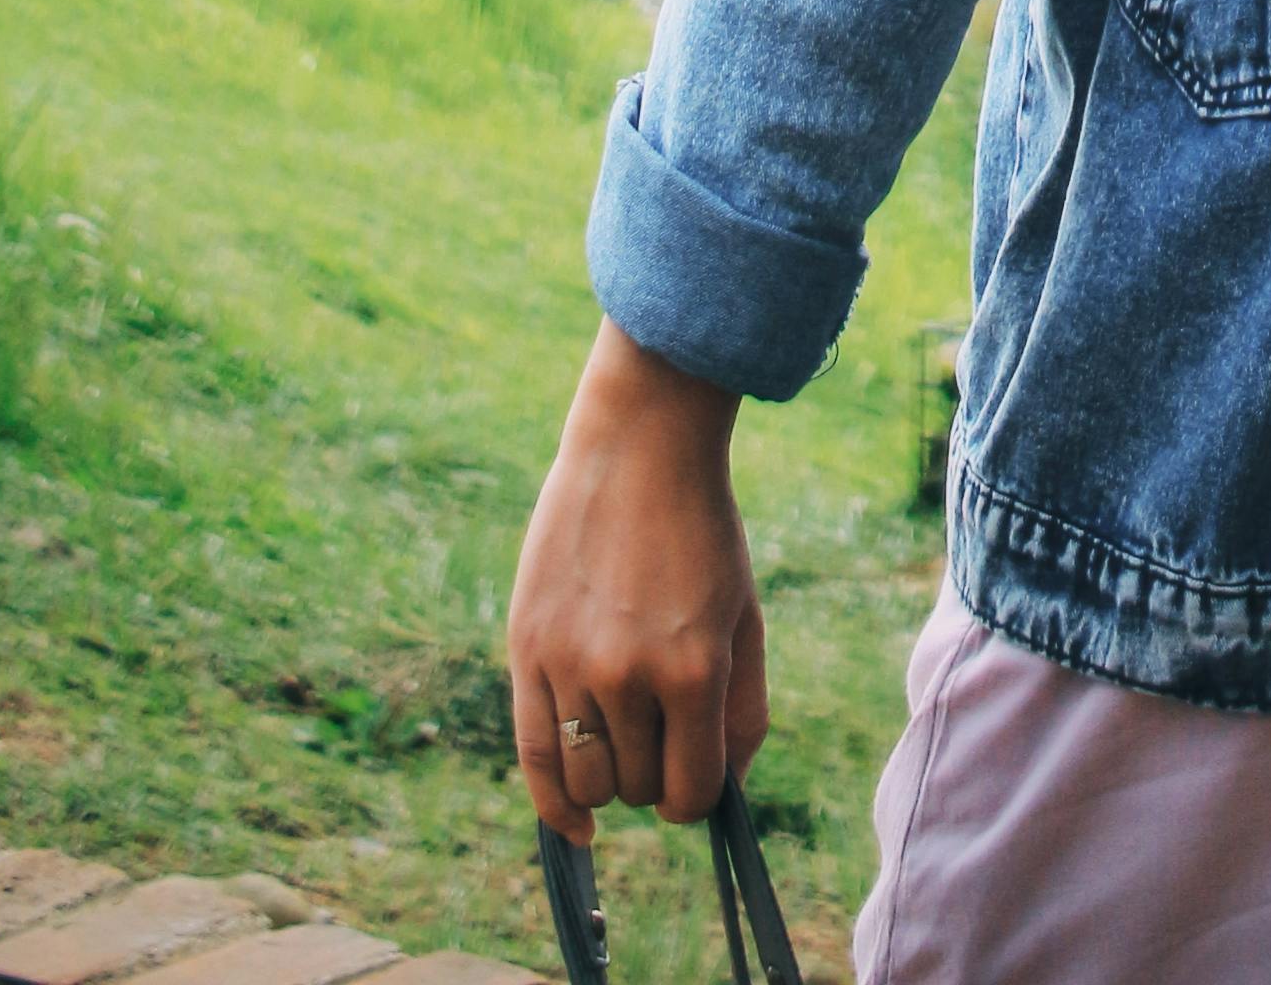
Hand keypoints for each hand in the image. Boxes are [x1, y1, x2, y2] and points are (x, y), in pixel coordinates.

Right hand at [508, 320, 764, 832]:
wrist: (638, 445)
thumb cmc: (702, 532)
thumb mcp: (744, 617)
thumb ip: (743, 712)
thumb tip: (723, 792)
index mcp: (691, 670)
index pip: (691, 792)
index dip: (699, 796)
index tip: (698, 777)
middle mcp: (626, 676)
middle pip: (639, 788)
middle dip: (657, 772)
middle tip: (663, 724)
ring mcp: (570, 663)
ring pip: (589, 781)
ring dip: (612, 776)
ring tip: (625, 732)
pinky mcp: (526, 648)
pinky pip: (533, 756)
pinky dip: (555, 804)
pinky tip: (576, 825)